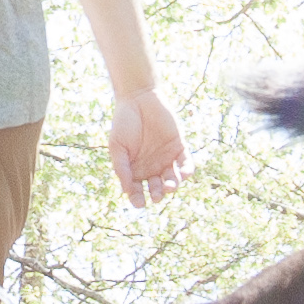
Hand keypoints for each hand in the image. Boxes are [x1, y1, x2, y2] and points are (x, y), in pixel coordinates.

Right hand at [108, 88, 185, 208]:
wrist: (138, 99)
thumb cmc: (124, 123)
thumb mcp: (117, 146)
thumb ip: (122, 167)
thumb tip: (126, 190)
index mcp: (135, 170)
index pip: (137, 190)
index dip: (138, 199)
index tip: (140, 203)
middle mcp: (152, 168)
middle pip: (157, 188)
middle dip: (158, 194)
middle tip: (157, 194)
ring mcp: (166, 159)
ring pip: (172, 179)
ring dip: (172, 186)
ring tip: (169, 186)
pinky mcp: (179, 147)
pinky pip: (185, 163)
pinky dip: (186, 170)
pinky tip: (183, 173)